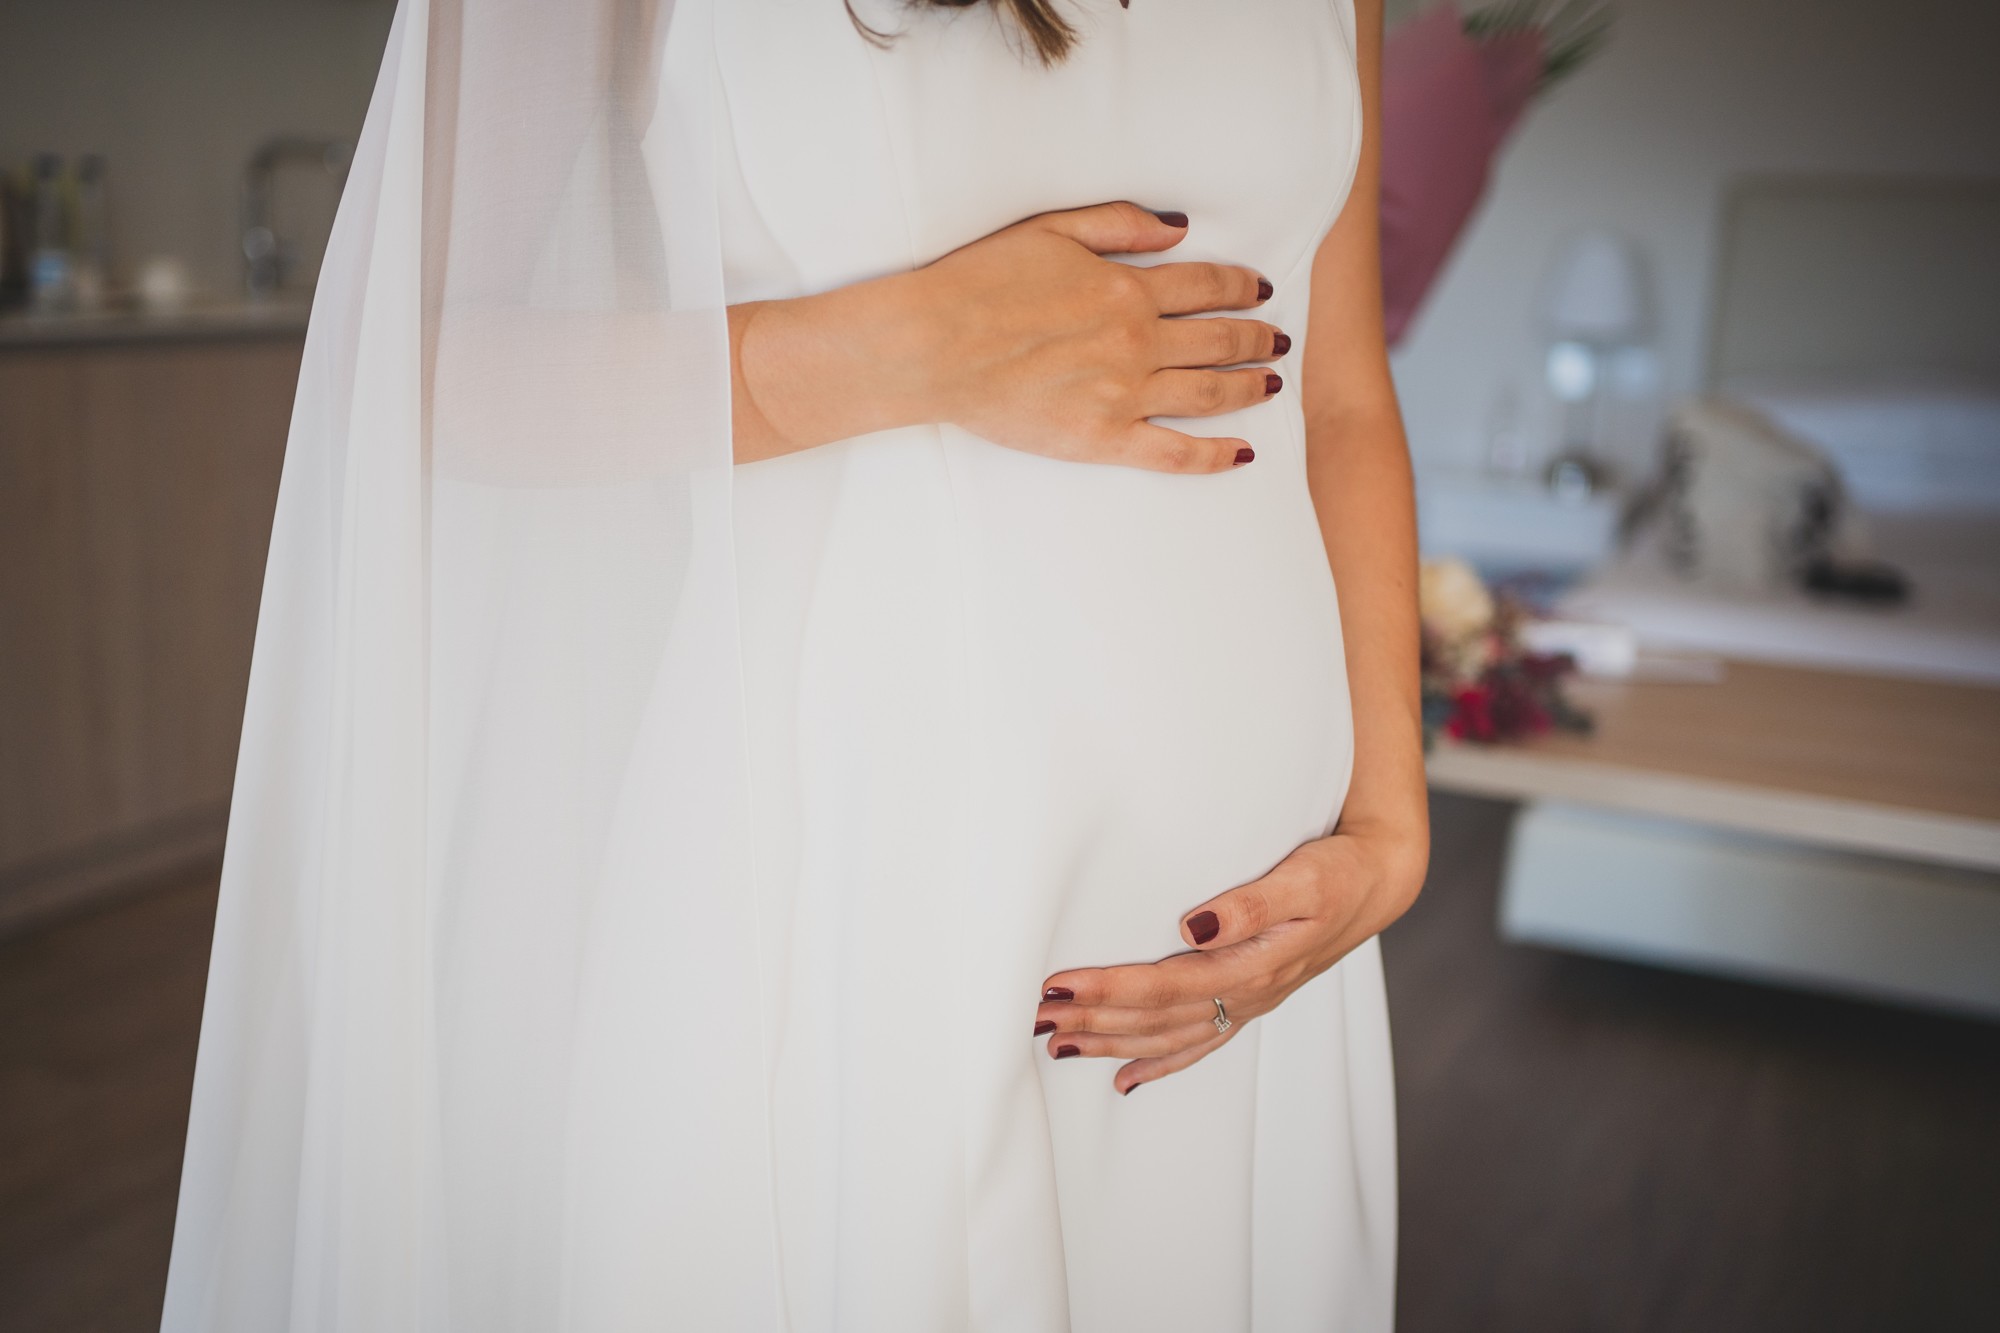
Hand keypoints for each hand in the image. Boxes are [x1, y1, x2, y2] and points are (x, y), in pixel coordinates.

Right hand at [915, 201, 1286, 472]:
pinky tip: (1243, 453)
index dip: (1242, 287)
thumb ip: (1119, 225)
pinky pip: (1173, 453)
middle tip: (1280, 341)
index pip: (1206, 286)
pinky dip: (1214, 456)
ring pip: (1209, 394)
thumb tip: (1177, 230)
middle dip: (1258, 338)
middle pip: (1219, 340)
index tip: (1262, 291)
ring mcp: (1124, 395)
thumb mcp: (1051, 228)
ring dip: (1250, 387)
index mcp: (1127, 288)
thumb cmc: (980, 283)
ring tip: (1273, 383)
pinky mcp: (1102, 440)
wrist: (935, 345)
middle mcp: (1137, 342)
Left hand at [1034, 817, 1428, 1094]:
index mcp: (1252, 964)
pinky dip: (1159, 1064)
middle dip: (1093, 1021)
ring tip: (1057, 1045)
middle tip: (1035, 1019)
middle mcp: (1247, 993)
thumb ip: (1251, 902)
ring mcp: (1249, 1002)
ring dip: (1112, 1044)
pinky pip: (1198, 1044)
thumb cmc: (1339, 871)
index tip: (1057, 985)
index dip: (1108, 990)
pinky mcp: (1251, 997)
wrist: (1380, 882)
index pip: (1164, 985)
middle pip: (1156, 1018)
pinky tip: (1125, 1080)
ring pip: (1169, 1036)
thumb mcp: (1305, 877)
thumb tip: (1195, 925)